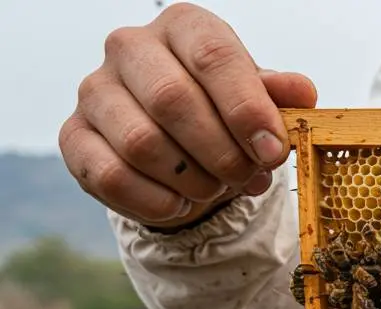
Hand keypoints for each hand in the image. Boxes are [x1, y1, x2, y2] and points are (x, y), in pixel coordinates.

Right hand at [59, 2, 316, 228]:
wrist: (182, 147)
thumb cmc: (226, 112)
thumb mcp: (261, 101)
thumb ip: (280, 96)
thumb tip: (302, 92)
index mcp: (183, 27)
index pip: (213, 55)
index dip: (246, 108)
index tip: (272, 150)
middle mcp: (130, 47)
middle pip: (172, 99)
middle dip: (222, 151)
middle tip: (249, 178)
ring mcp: (95, 90)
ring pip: (141, 142)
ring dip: (192, 180)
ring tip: (217, 189)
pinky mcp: (74, 136)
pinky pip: (110, 175)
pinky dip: (155, 201)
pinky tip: (180, 203)